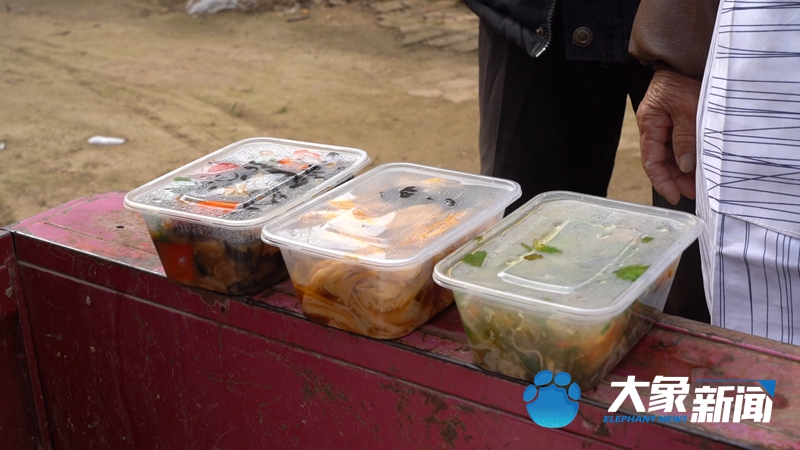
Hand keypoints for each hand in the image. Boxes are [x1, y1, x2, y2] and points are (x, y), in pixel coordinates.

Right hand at [636, 69, 701, 203]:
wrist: (688, 57)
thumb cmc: (685, 80)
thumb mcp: (687, 110)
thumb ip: (685, 139)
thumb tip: (683, 166)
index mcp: (649, 124)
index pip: (651, 161)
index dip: (662, 181)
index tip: (675, 196)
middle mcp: (653, 126)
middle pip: (660, 160)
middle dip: (675, 178)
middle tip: (693, 191)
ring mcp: (664, 122)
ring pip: (670, 153)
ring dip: (682, 169)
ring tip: (698, 181)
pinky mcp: (676, 118)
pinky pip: (678, 143)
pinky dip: (687, 155)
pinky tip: (697, 163)